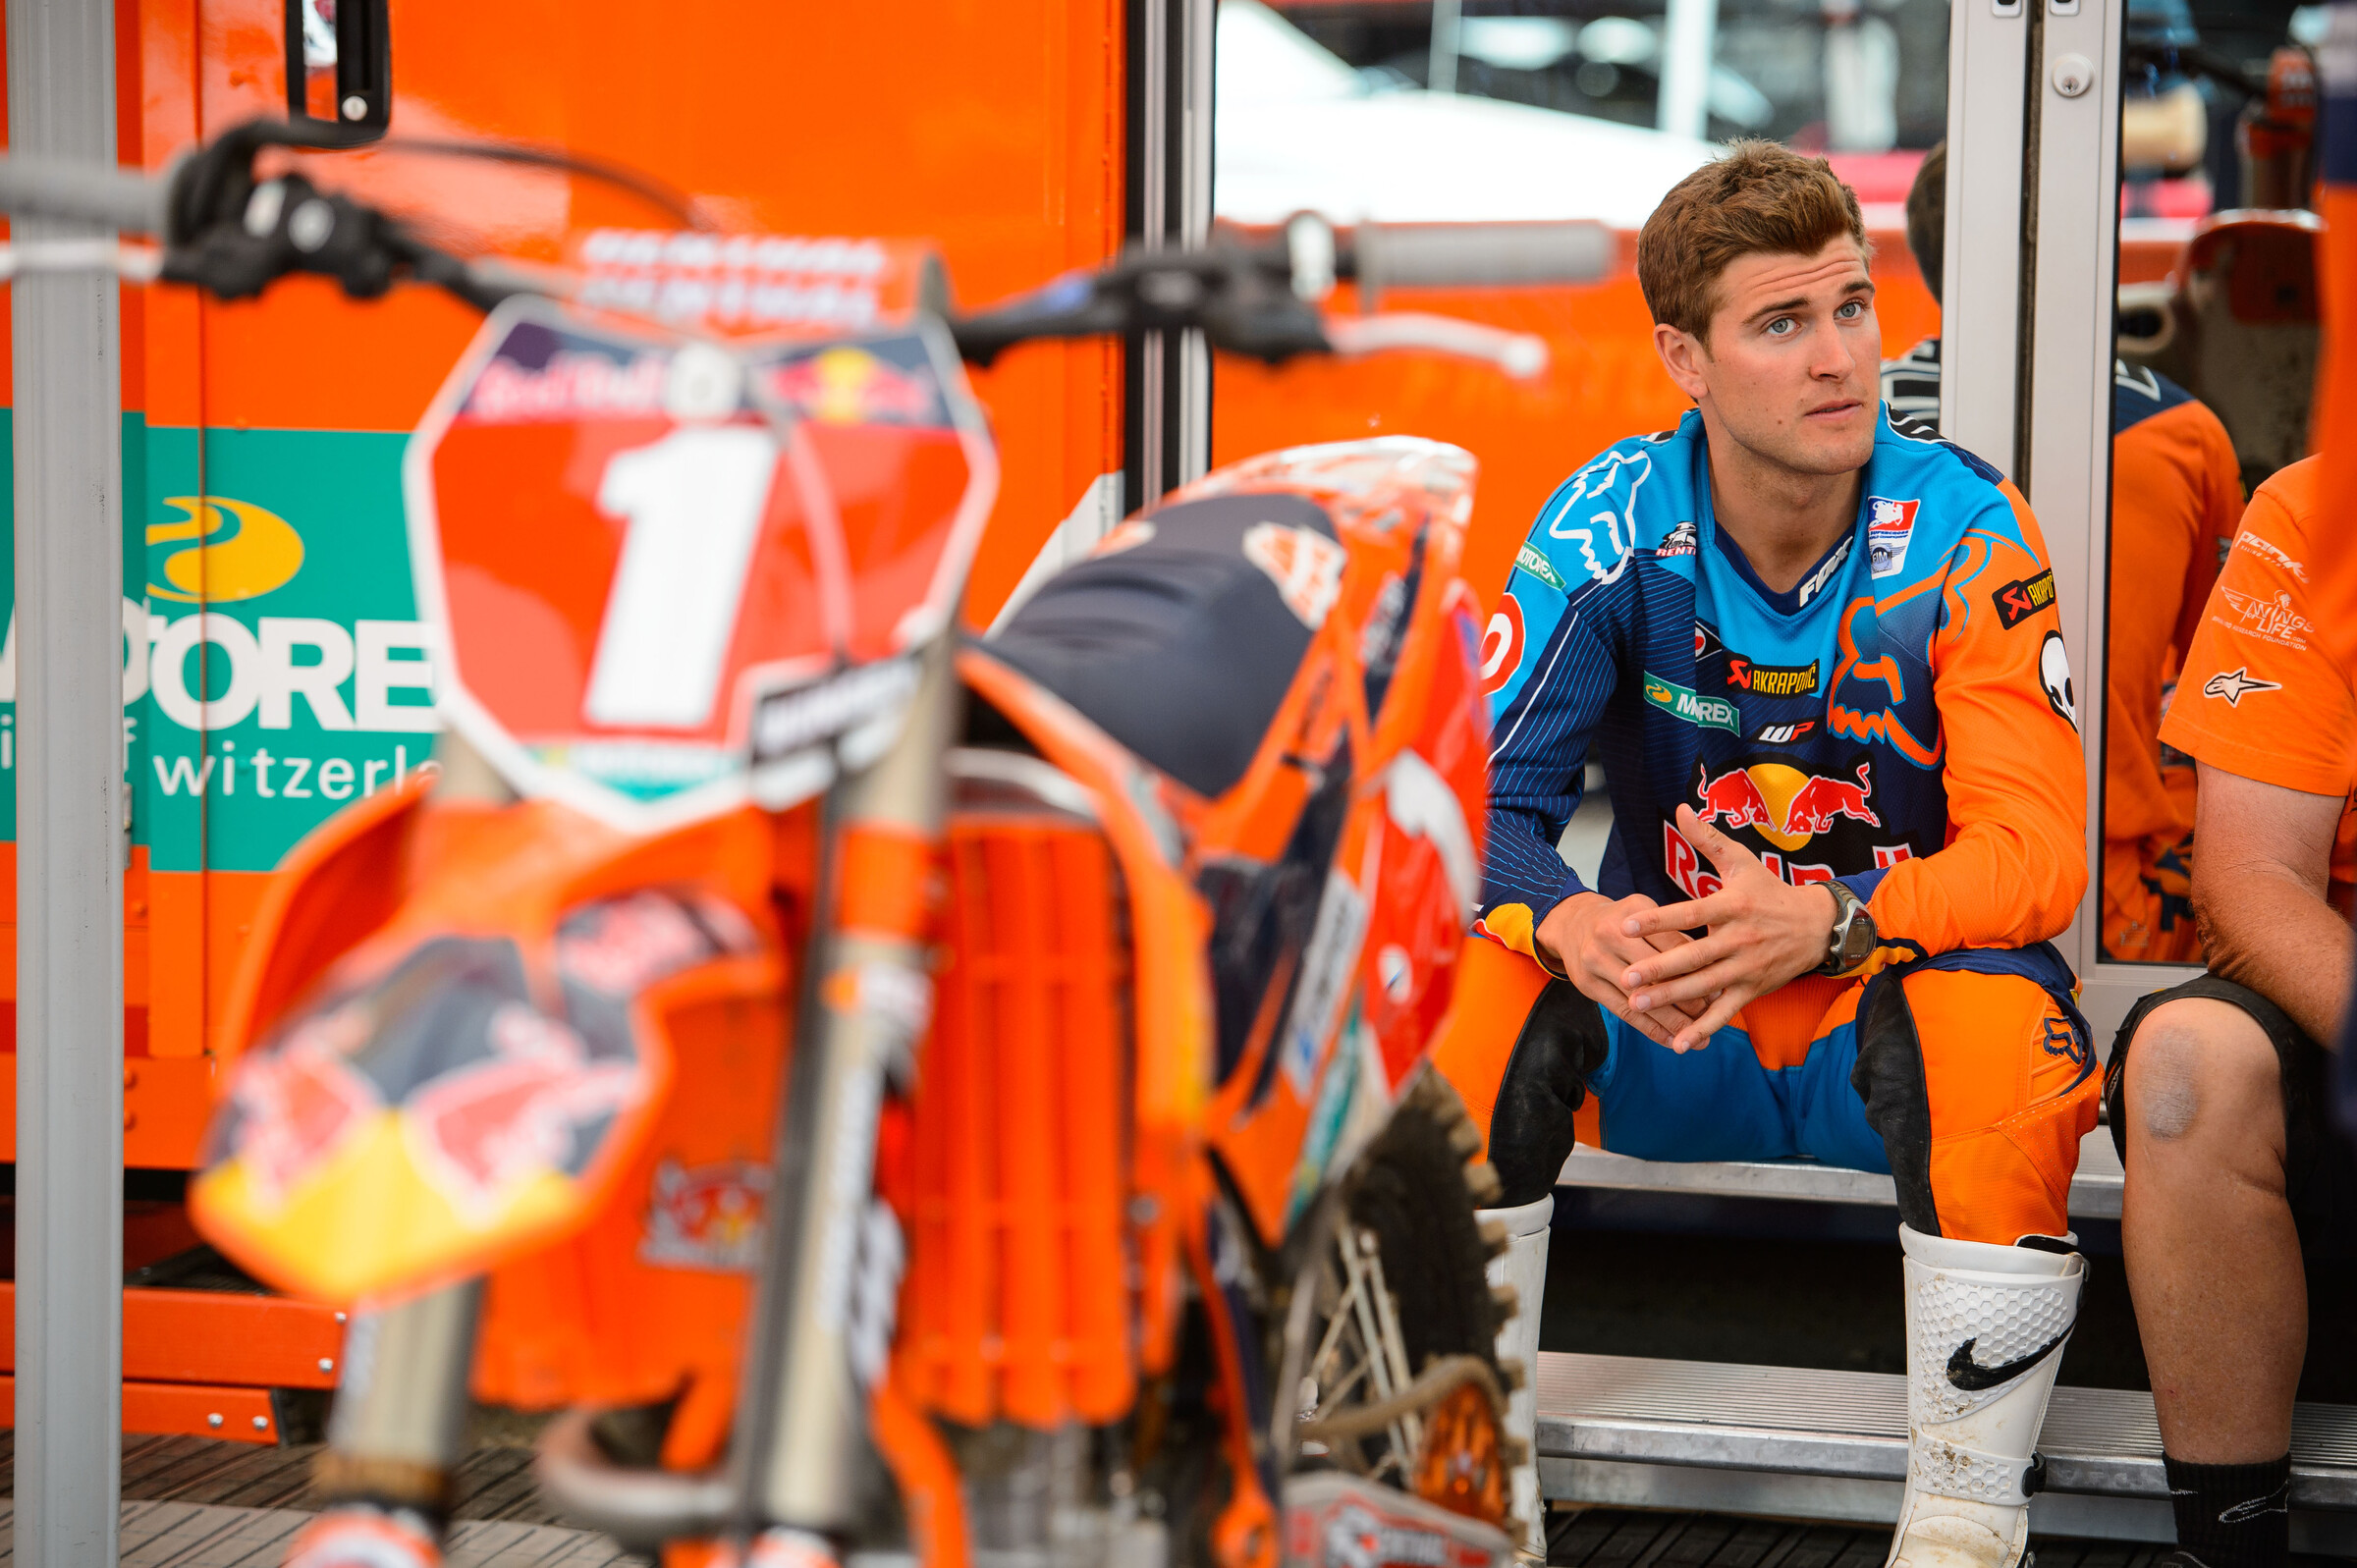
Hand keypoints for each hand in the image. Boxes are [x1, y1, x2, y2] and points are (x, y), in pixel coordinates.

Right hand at [1536, 889, 1713, 1048]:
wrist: (1571, 924)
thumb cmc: (1621, 922)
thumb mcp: (1647, 916)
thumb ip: (1675, 939)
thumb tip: (1712, 970)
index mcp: (1635, 914)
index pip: (1673, 946)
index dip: (1698, 969)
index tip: (1719, 990)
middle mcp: (1612, 935)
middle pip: (1657, 973)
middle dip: (1687, 998)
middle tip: (1711, 1016)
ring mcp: (1596, 961)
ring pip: (1641, 998)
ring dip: (1672, 1021)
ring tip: (1696, 1037)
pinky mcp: (1588, 985)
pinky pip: (1624, 1012)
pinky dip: (1650, 1029)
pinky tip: (1670, 1041)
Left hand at [1615, 805, 1841, 1051]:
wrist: (1818, 926)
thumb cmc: (1771, 891)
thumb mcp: (1742, 862)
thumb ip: (1708, 839)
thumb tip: (1681, 808)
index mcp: (1732, 905)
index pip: (1690, 913)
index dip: (1659, 919)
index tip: (1628, 924)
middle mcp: (1739, 939)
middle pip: (1694, 957)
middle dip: (1659, 970)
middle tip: (1626, 979)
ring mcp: (1746, 968)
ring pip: (1704, 987)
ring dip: (1671, 999)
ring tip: (1638, 1006)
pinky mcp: (1753, 990)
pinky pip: (1725, 1012)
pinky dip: (1703, 1029)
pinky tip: (1678, 1043)